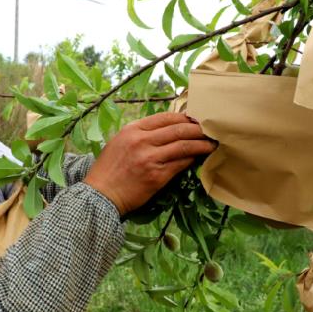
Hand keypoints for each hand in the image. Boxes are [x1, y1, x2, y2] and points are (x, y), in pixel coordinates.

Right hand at [84, 112, 216, 214]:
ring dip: (201, 144)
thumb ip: (140, 134)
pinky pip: (181, 164)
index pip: (166, 117)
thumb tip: (167, 130)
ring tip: (212, 144)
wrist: (101, 194)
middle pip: (179, 129)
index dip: (184, 117)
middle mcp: (142, 141)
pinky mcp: (157, 176)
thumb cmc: (109, 170)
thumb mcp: (120, 142)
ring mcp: (150, 158)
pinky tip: (199, 158)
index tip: (195, 120)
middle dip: (198, 129)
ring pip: (184, 145)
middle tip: (210, 131)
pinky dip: (192, 159)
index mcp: (132, 130)